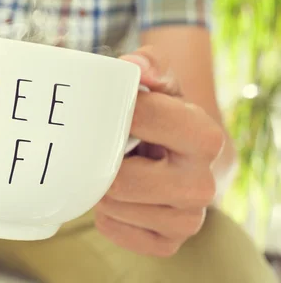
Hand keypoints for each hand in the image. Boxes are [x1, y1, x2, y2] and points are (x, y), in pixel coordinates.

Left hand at [94, 46, 224, 256]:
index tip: (105, 110)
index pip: (143, 120)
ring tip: (114, 170)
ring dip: (102, 188)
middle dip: (104, 162)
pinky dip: (106, 214)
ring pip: (114, 208)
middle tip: (104, 149)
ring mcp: (188, 219)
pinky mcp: (168, 242)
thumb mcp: (162, 85)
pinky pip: (115, 231)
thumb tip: (133, 66)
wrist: (183, 159)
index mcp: (204, 138)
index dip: (115, 113)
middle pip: (122, 180)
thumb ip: (149, 65)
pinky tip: (117, 197)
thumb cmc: (164, 117)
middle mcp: (202, 184)